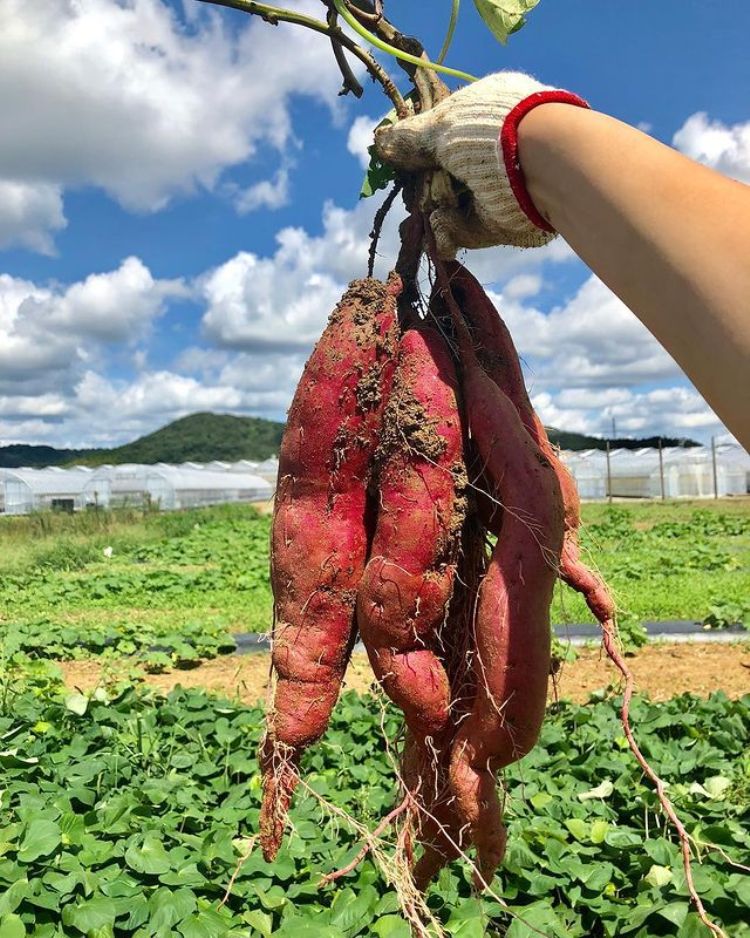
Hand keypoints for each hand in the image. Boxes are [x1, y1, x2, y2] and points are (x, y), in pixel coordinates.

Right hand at [375, 71, 587, 257]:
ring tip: (434, 202)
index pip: (442, 132)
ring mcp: (491, 189)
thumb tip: (380, 143)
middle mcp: (488, 152)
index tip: (397, 156)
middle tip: (410, 185)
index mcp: (483, 115)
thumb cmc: (490, 132)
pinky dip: (445, 231)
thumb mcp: (441, 127)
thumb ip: (411, 139)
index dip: (418, 146)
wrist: (537, 166)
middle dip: (422, 182)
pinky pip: (456, 231)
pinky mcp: (493, 223)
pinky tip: (443, 221)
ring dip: (432, 206)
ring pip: (443, 204)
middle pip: (438, 173)